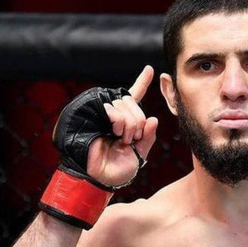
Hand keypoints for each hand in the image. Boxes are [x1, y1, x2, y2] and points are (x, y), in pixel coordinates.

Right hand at [52, 66, 157, 188]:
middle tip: (131, 140)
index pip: (135, 97)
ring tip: (122, 140)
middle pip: (132, 102)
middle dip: (138, 122)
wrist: (103, 177)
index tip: (149, 69)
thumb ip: (148, 137)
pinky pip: (114, 110)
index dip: (142, 82)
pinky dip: (120, 122)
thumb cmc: (120, 168)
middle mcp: (115, 115)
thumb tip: (153, 119)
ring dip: (129, 126)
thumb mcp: (140, 153)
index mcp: (126, 122)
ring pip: (125, 105)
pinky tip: (115, 133)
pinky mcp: (93, 114)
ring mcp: (104, 114)